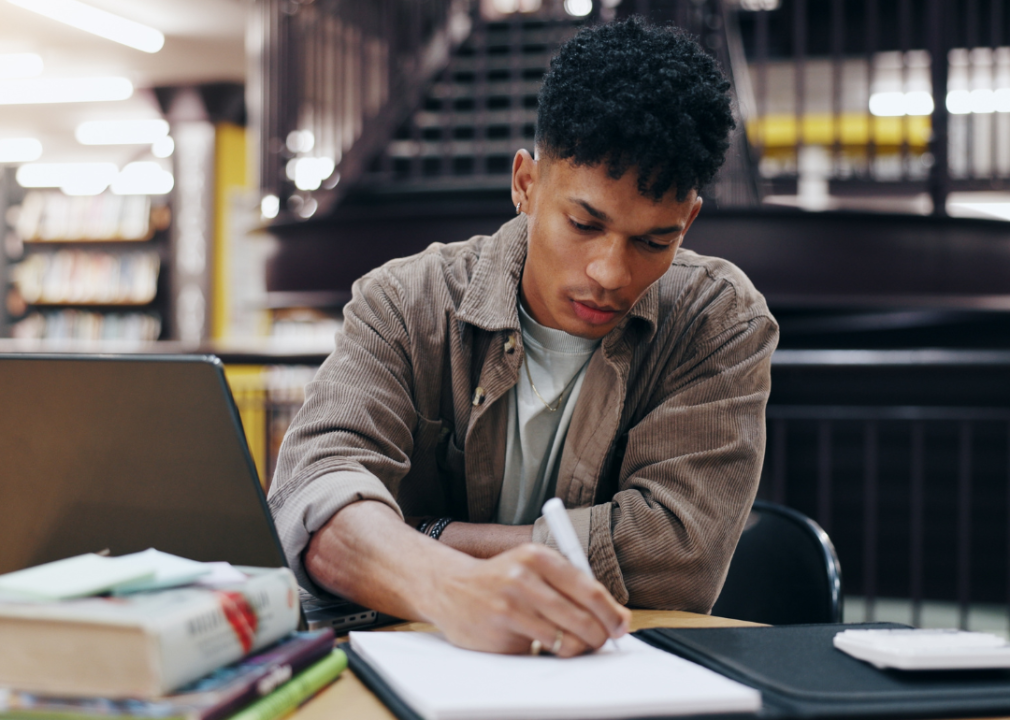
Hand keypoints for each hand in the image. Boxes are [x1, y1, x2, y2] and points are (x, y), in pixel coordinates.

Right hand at [422, 543, 631, 657]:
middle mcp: (523, 578)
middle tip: (600, 640)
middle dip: (598, 636)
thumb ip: (573, 586)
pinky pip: (538, 651)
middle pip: (581, 619)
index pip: (589, 590)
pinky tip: (539, 641)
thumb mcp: (534, 567)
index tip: (621, 626)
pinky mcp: (499, 633)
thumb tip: (618, 617)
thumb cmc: (501, 578)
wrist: (450, 586)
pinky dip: (547, 652)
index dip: (611, 614)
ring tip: (573, 643)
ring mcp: (509, 607)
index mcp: (538, 556)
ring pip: (564, 641)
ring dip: (576, 648)